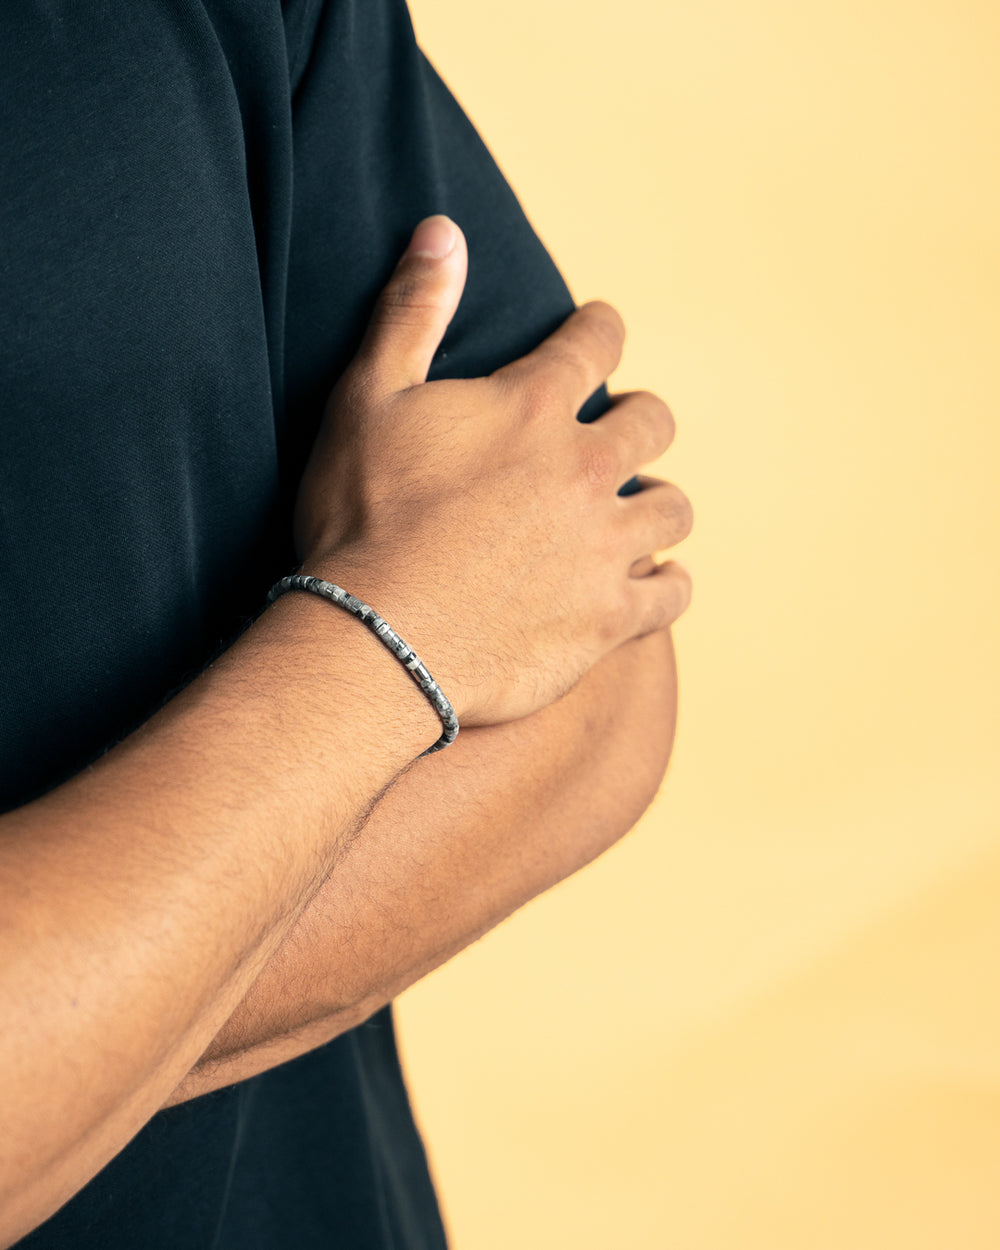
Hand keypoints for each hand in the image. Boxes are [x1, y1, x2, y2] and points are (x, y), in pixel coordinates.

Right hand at [294, 215, 691, 726]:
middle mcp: (586, 470)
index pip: (596, 342)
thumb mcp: (367, 398)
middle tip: (622, 429)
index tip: (599, 329)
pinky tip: (654, 583)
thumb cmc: (362, 518)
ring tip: (640, 510)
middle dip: (641, 417)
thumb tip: (443, 230)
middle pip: (652, 422)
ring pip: (673, 509)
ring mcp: (605, 547)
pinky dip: (668, 584)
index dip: (601, 328)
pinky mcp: (610, 618)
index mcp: (532, 408)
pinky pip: (673, 594)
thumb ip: (411, 312)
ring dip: (660, 502)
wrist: (378, 640)